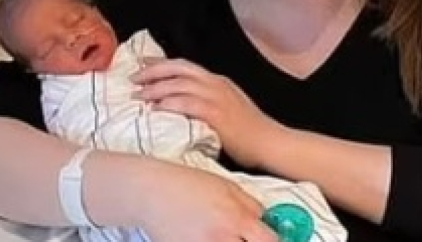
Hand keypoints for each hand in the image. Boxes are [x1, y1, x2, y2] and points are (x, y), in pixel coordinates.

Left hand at [133, 58, 280, 167]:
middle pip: (178, 69)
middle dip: (153, 71)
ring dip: (155, 88)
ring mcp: (217, 97)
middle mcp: (216, 84)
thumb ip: (207, 100)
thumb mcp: (229, 106)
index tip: (142, 66)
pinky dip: (169, 104)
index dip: (161, 63)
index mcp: (219, 82)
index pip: (185, 65)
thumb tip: (177, 104)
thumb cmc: (249, 132)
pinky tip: (156, 109)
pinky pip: (187, 103)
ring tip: (138, 96)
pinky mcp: (216, 114)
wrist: (269, 142)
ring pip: (179, 84)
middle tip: (133, 79)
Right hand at [133, 162, 278, 241]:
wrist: (149, 192)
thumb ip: (252, 207)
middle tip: (249, 237)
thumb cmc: (188, 184)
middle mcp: (220, 240)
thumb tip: (267, 222)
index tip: (271, 239)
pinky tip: (212, 239)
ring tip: (227, 236)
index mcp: (236, 220)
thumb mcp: (229, 187)